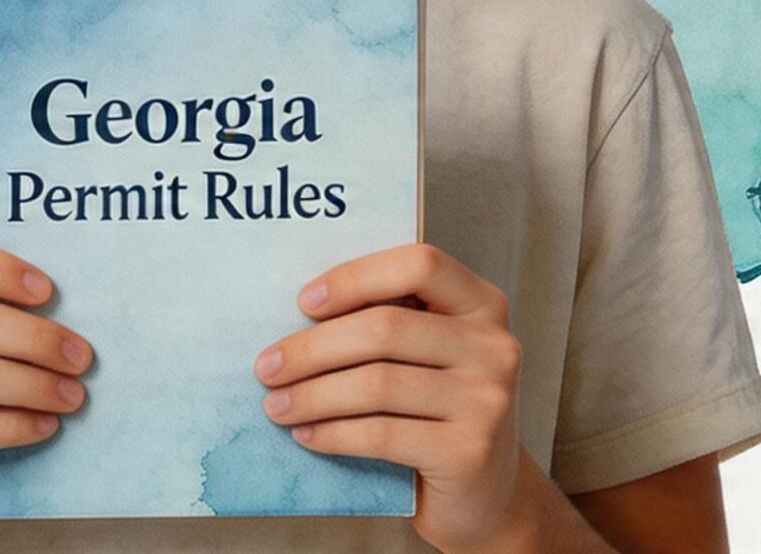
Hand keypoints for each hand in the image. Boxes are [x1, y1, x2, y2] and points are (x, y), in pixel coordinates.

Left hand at [252, 242, 526, 552]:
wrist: (485, 495)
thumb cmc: (439, 413)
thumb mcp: (429, 355)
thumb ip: (391, 325)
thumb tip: (299, 314)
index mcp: (482, 304)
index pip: (418, 265)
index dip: (356, 277)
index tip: (304, 302)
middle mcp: (494, 346)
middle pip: (386, 328)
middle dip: (313, 348)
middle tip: (267, 366)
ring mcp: (486, 400)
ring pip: (378, 384)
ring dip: (313, 395)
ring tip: (276, 405)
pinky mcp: (469, 452)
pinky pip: (382, 434)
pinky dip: (333, 433)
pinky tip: (306, 434)